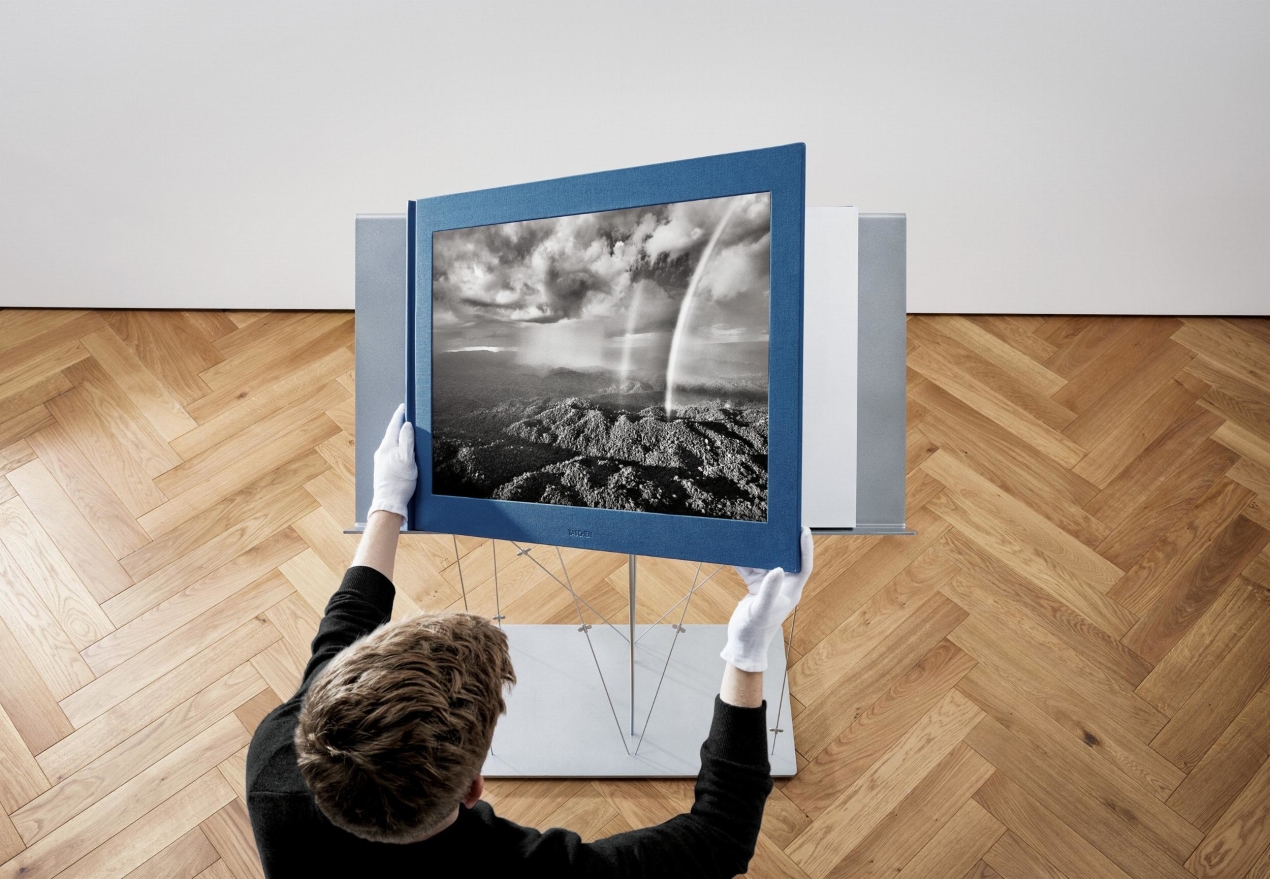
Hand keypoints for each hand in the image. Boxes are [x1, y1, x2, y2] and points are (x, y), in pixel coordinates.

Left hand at [368, 403, 416, 518]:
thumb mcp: (408, 459)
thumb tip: (407, 425)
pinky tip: (401, 452)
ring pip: (390, 444)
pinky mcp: (382, 469)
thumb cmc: (399, 483)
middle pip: (391, 434)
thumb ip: (407, 441)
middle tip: (407, 418)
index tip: (403, 407)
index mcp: (387, 447)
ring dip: (397, 437)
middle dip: (399, 425)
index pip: (393, 425)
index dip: (399, 415)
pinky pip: (390, 453)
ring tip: (406, 433)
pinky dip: (396, 448)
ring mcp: (380, 461)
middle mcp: (381, 452)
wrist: (389, 503)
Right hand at [720, 528, 814, 672]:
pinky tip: (735, 551)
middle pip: (783, 559)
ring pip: (765, 562)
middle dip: (778, 543)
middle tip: (774, 525)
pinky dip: (743, 561)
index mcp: (791, 591)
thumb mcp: (761, 610)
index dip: (805, 548)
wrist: (741, 645)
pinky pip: (750, 568)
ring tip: (752, 534)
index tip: (803, 530)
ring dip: (757, 551)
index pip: (803, 565)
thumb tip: (777, 569)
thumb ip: (769, 591)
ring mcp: (769, 586)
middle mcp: (782, 586)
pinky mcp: (756, 587)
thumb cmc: (754, 632)